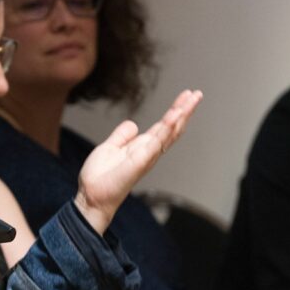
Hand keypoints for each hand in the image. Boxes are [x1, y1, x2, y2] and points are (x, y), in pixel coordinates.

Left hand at [75, 90, 201, 233]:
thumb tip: (133, 124)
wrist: (92, 195)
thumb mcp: (110, 148)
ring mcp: (147, 156)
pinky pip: (157, 141)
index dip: (175, 111)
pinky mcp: (141, 160)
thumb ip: (122, 136)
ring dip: (182, 115)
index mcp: (142, 147)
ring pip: (169, 132)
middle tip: (197, 94)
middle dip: (185, 110)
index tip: (185, 96)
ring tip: (192, 99)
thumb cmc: (100, 177)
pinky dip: (167, 128)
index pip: (164, 126)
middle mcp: (149, 151)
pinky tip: (175, 115)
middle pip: (173, 128)